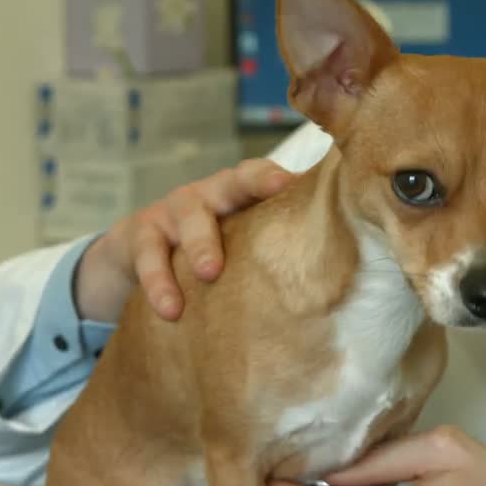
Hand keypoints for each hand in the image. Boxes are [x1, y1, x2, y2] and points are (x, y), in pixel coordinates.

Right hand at [73, 158, 296, 321]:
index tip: (291, 184)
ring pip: (185, 219)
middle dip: (246, 198)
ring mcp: (170, 212)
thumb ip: (278, 245)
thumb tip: (346, 269)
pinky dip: (158, 283)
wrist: (139, 252)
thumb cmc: (212, 247)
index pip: (258, 174)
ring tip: (207, 274)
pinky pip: (147, 256)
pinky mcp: (140, 236)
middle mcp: (206, 194)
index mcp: (237, 192)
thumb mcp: (241, 239)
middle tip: (263, 230)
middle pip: (225, 186)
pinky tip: (170, 311)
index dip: (273, 177)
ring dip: (197, 247)